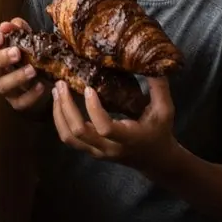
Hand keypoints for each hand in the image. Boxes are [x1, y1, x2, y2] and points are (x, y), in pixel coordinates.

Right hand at [0, 19, 47, 112]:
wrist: (46, 77)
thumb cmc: (30, 54)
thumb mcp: (27, 38)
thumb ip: (20, 29)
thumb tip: (13, 23)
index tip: (0, 36)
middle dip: (1, 58)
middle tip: (16, 53)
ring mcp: (5, 87)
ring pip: (2, 85)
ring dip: (16, 77)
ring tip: (32, 70)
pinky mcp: (17, 101)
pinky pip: (19, 102)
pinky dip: (30, 95)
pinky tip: (40, 86)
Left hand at [51, 78, 175, 170]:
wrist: (156, 161)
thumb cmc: (160, 132)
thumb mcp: (165, 110)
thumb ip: (159, 87)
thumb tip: (152, 61)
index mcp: (128, 139)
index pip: (105, 128)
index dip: (94, 109)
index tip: (88, 88)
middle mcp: (109, 148)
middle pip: (79, 132)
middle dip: (67, 107)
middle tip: (61, 83)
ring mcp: (97, 152)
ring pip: (69, 138)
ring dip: (59, 113)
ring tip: (56, 90)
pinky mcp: (90, 150)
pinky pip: (69, 138)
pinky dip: (60, 120)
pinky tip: (59, 102)